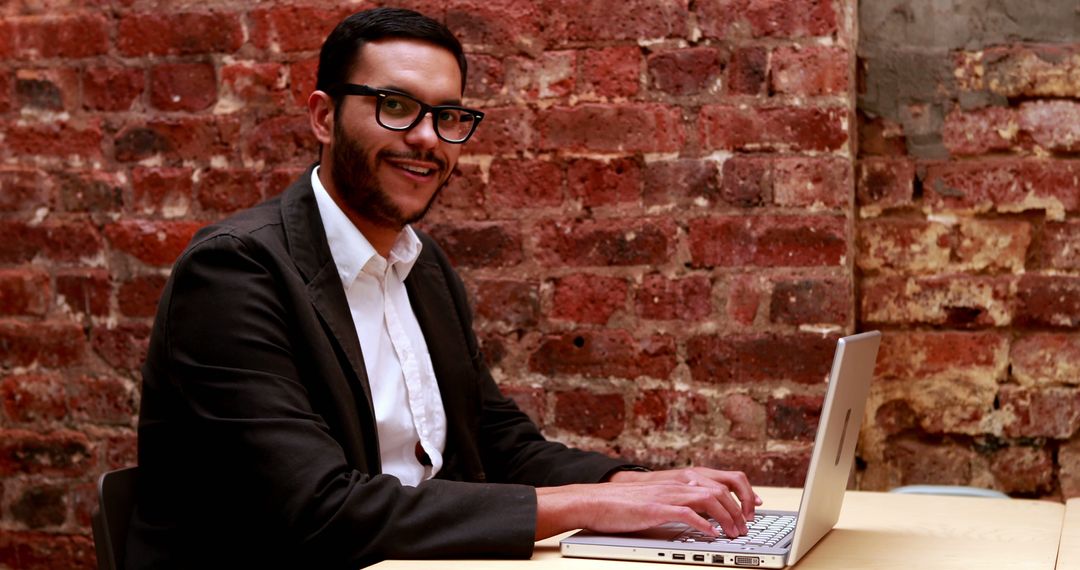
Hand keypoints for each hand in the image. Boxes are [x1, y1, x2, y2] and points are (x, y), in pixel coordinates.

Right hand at [534, 468, 759, 540]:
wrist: (595, 500)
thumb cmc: (623, 503)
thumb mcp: (658, 498)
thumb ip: (679, 501)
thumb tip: (701, 515)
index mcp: (679, 479)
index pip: (721, 478)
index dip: (742, 492)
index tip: (753, 507)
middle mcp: (677, 482)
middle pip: (721, 489)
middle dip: (739, 510)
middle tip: (744, 528)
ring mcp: (668, 494)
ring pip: (710, 499)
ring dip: (727, 518)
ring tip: (733, 534)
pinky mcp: (657, 508)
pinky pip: (688, 514)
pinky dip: (704, 525)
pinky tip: (711, 535)